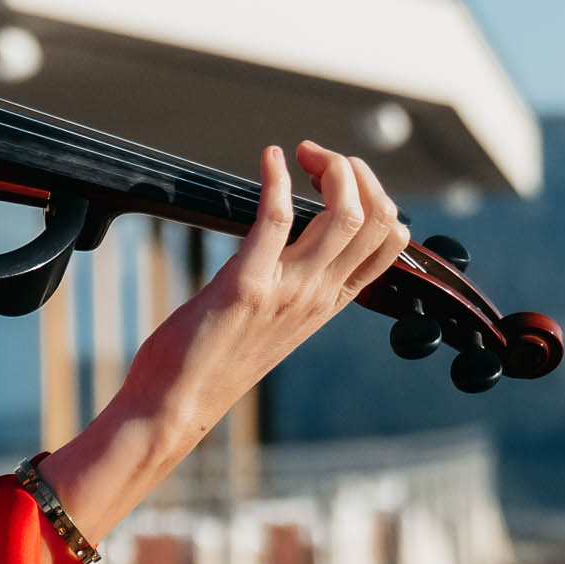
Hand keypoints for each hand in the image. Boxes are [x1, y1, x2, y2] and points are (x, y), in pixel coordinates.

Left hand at [33, 144, 407, 558]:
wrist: (173, 409)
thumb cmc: (210, 360)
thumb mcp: (270, 321)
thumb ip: (290, 285)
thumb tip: (289, 241)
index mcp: (328, 302)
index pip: (391, 241)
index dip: (376, 195)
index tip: (335, 176)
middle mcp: (318, 296)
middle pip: (380, 220)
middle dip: (357, 171)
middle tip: (317, 157)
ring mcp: (288, 292)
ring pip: (346, 215)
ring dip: (330, 168)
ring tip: (301, 154)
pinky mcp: (247, 286)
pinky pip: (277, 219)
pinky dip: (276, 178)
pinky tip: (270, 158)